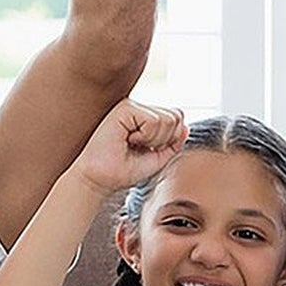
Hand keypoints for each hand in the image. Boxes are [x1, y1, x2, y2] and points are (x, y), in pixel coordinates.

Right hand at [72, 98, 186, 197]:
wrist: (100, 179)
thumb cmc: (122, 171)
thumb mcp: (157, 158)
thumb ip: (173, 143)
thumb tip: (185, 127)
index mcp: (144, 117)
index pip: (176, 117)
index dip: (170, 139)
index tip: (148, 150)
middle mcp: (138, 108)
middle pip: (176, 116)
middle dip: (164, 140)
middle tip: (140, 147)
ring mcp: (131, 106)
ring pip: (168, 118)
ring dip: (154, 139)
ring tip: (133, 144)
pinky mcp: (124, 108)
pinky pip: (154, 121)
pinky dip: (146, 136)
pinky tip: (128, 140)